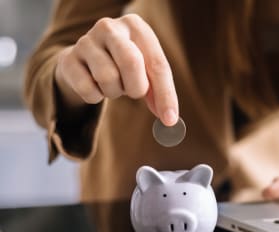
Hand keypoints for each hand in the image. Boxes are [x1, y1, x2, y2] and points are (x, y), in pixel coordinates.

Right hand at [54, 14, 177, 125]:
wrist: (84, 61)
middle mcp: (109, 27)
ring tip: (114, 84)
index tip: (169, 119)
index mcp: (135, 25)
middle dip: (137, 88)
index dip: (165, 94)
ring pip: (108, 77)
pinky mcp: (67, 59)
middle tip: (134, 92)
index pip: (157, 63)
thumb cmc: (122, 65)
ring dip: (115, 91)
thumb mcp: (145, 70)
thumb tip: (169, 118)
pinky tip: (95, 86)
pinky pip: (88, 89)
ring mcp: (85, 41)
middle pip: (131, 62)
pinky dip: (96, 96)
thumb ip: (158, 91)